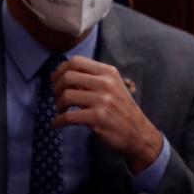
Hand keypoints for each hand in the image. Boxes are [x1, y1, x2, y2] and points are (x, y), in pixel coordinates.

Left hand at [52, 57, 162, 174]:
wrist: (138, 133)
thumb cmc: (122, 109)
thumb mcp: (113, 87)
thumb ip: (93, 79)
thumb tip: (65, 76)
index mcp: (108, 72)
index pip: (76, 61)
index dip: (60, 70)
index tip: (55, 79)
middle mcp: (106, 83)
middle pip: (68, 77)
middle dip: (56, 88)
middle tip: (58, 98)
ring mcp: (103, 100)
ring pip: (66, 96)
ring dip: (58, 105)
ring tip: (61, 111)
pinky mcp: (97, 118)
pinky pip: (67, 117)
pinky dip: (57, 121)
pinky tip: (57, 124)